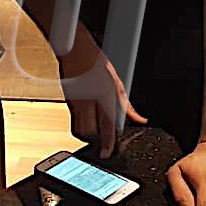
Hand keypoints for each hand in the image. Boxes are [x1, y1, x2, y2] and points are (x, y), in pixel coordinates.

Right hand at [58, 38, 147, 157]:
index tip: (107, 154)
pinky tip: (88, 117)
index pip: (106, 125)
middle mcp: (87, 101)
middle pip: (88, 132)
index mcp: (103, 95)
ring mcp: (75, 102)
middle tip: (104, 137)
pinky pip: (73, 120)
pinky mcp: (67, 102)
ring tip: (95, 129)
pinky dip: (81, 124)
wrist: (76, 50)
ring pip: (78, 129)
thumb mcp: (118, 83)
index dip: (107, 143)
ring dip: (87, 133)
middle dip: (96, 139)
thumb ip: (127, 106)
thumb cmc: (96, 62)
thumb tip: (138, 120)